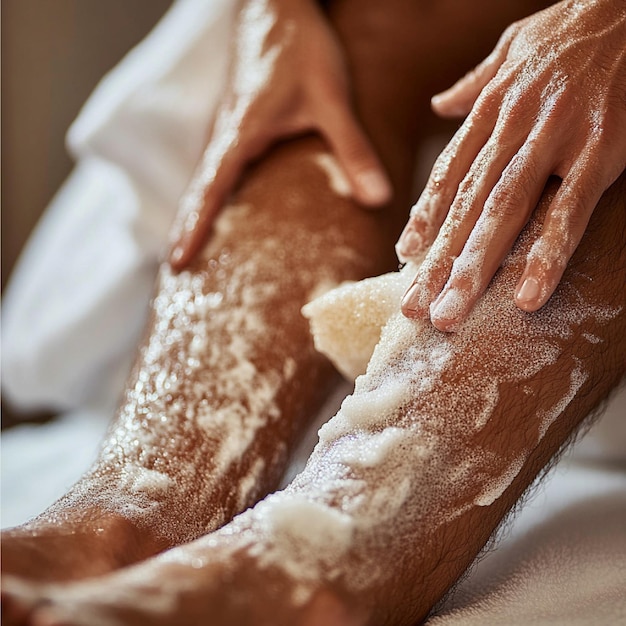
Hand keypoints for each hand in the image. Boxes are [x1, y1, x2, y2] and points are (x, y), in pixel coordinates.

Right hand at [169, 0, 390, 268]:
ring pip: (203, 182)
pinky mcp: (236, 127)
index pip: (209, 191)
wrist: (278, 6)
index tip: (177, 261)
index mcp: (241, 135)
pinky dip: (208, 197)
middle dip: (185, 231)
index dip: (193, 228)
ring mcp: (227, 132)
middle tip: (174, 270)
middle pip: (196, 193)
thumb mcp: (332, 99)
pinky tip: (216, 212)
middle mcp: (226, 137)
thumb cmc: (302, 47)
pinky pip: (215, 170)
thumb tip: (378, 199)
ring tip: (188, 252)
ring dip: (193, 216)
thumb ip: (353, 150)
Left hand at [396, 0, 625, 330]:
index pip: (448, 176)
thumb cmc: (575, 28)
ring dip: (472, 270)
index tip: (406, 258)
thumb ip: (475, 84)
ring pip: (502, 215)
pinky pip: (569, 210)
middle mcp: (512, 128)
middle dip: (437, 263)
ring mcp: (553, 139)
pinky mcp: (599, 148)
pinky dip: (547, 255)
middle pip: (464, 208)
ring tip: (450, 316)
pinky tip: (526, 297)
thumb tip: (440, 105)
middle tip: (415, 311)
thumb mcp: (512, 47)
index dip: (424, 219)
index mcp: (491, 110)